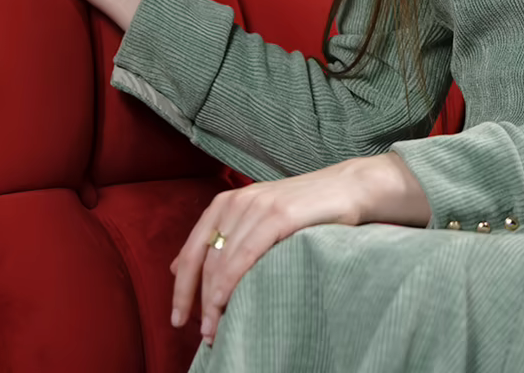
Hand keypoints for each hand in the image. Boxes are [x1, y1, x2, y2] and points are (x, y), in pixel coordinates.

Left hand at [170, 153, 430, 345]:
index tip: (177, 319)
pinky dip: (232, 282)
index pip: (191, 251)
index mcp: (225, 203)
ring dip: (214, 301)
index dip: (181, 289)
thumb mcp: (255, 220)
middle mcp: (236, 202)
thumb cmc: (303, 211)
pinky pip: (246, 254)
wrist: (346, 188)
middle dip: (198, 302)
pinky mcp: (278, 215)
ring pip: (222, 261)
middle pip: (204, 260)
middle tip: (204, 334)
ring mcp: (257, 207)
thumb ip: (221, 239)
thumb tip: (178, 267)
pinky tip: (227, 303)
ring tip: (215, 331)